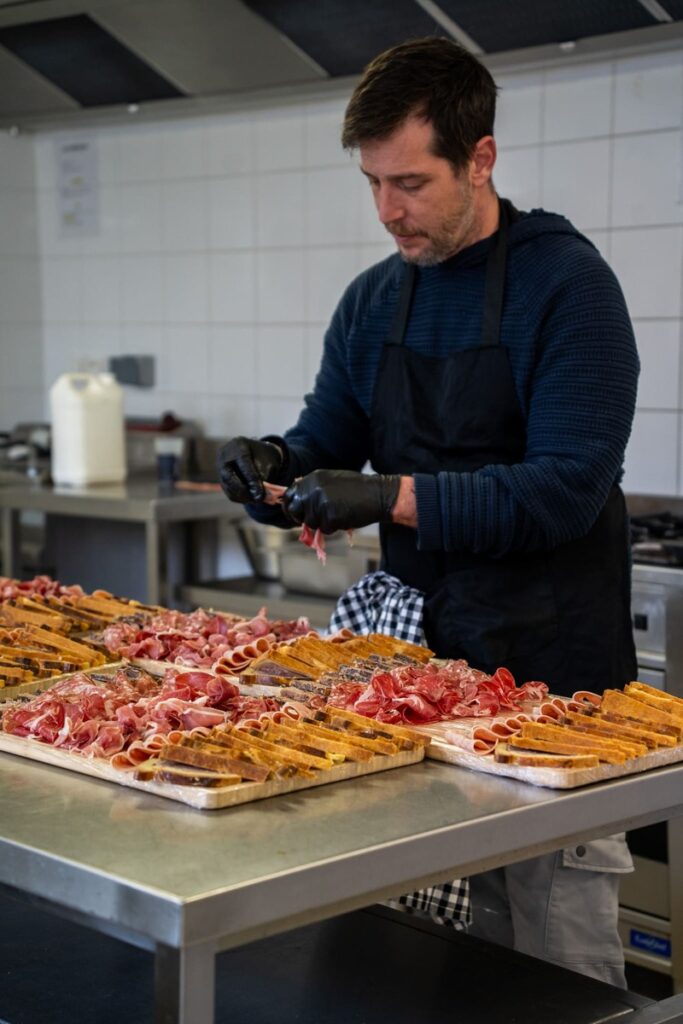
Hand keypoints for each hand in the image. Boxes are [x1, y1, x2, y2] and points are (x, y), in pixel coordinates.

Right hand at [217, 437, 283, 502]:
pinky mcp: (221, 479)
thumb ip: (265, 474)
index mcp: (238, 446)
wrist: (255, 453)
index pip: (243, 463)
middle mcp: (225, 456)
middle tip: (257, 499)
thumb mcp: (269, 460)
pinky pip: (228, 492)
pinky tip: (251, 498)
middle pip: (229, 477)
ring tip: (257, 499)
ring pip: (228, 487)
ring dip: (243, 496)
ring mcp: (219, 468)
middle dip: (244, 491)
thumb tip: (259, 493)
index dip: (252, 480)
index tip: (261, 493)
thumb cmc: (264, 456)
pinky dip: (240, 498)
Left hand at [282, 470, 400, 532]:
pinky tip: (345, 517)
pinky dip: (334, 527)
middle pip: (294, 510)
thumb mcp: (332, 480)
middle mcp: (313, 489)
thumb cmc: (358, 489)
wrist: (378, 494)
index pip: (289, 494)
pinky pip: (325, 529)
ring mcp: (320, 503)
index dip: (290, 506)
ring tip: (339, 513)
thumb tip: (298, 501)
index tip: (296, 513)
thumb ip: (314, 489)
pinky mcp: (330, 517)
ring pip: (311, 523)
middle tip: (315, 519)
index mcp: (313, 478)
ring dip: (323, 523)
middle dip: (301, 518)